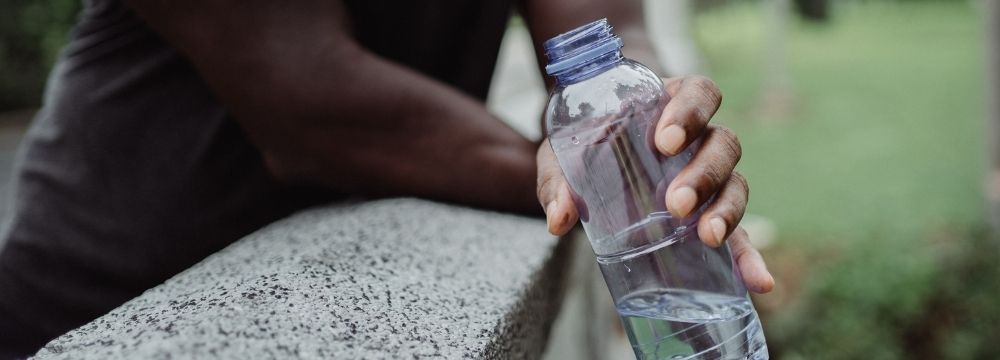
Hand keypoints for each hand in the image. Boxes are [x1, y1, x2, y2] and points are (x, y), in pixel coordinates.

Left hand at [535, 75, 773, 292]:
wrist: (587, 163)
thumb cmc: (581, 144)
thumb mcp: (562, 154)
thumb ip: (558, 179)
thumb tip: (560, 218)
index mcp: (670, 103)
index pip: (699, 93)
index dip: (691, 112)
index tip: (665, 140)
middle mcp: (700, 138)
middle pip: (723, 144)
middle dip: (704, 173)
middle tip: (675, 201)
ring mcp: (709, 178)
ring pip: (735, 183)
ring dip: (725, 210)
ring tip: (707, 236)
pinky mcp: (709, 216)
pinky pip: (739, 235)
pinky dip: (750, 259)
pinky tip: (759, 282)